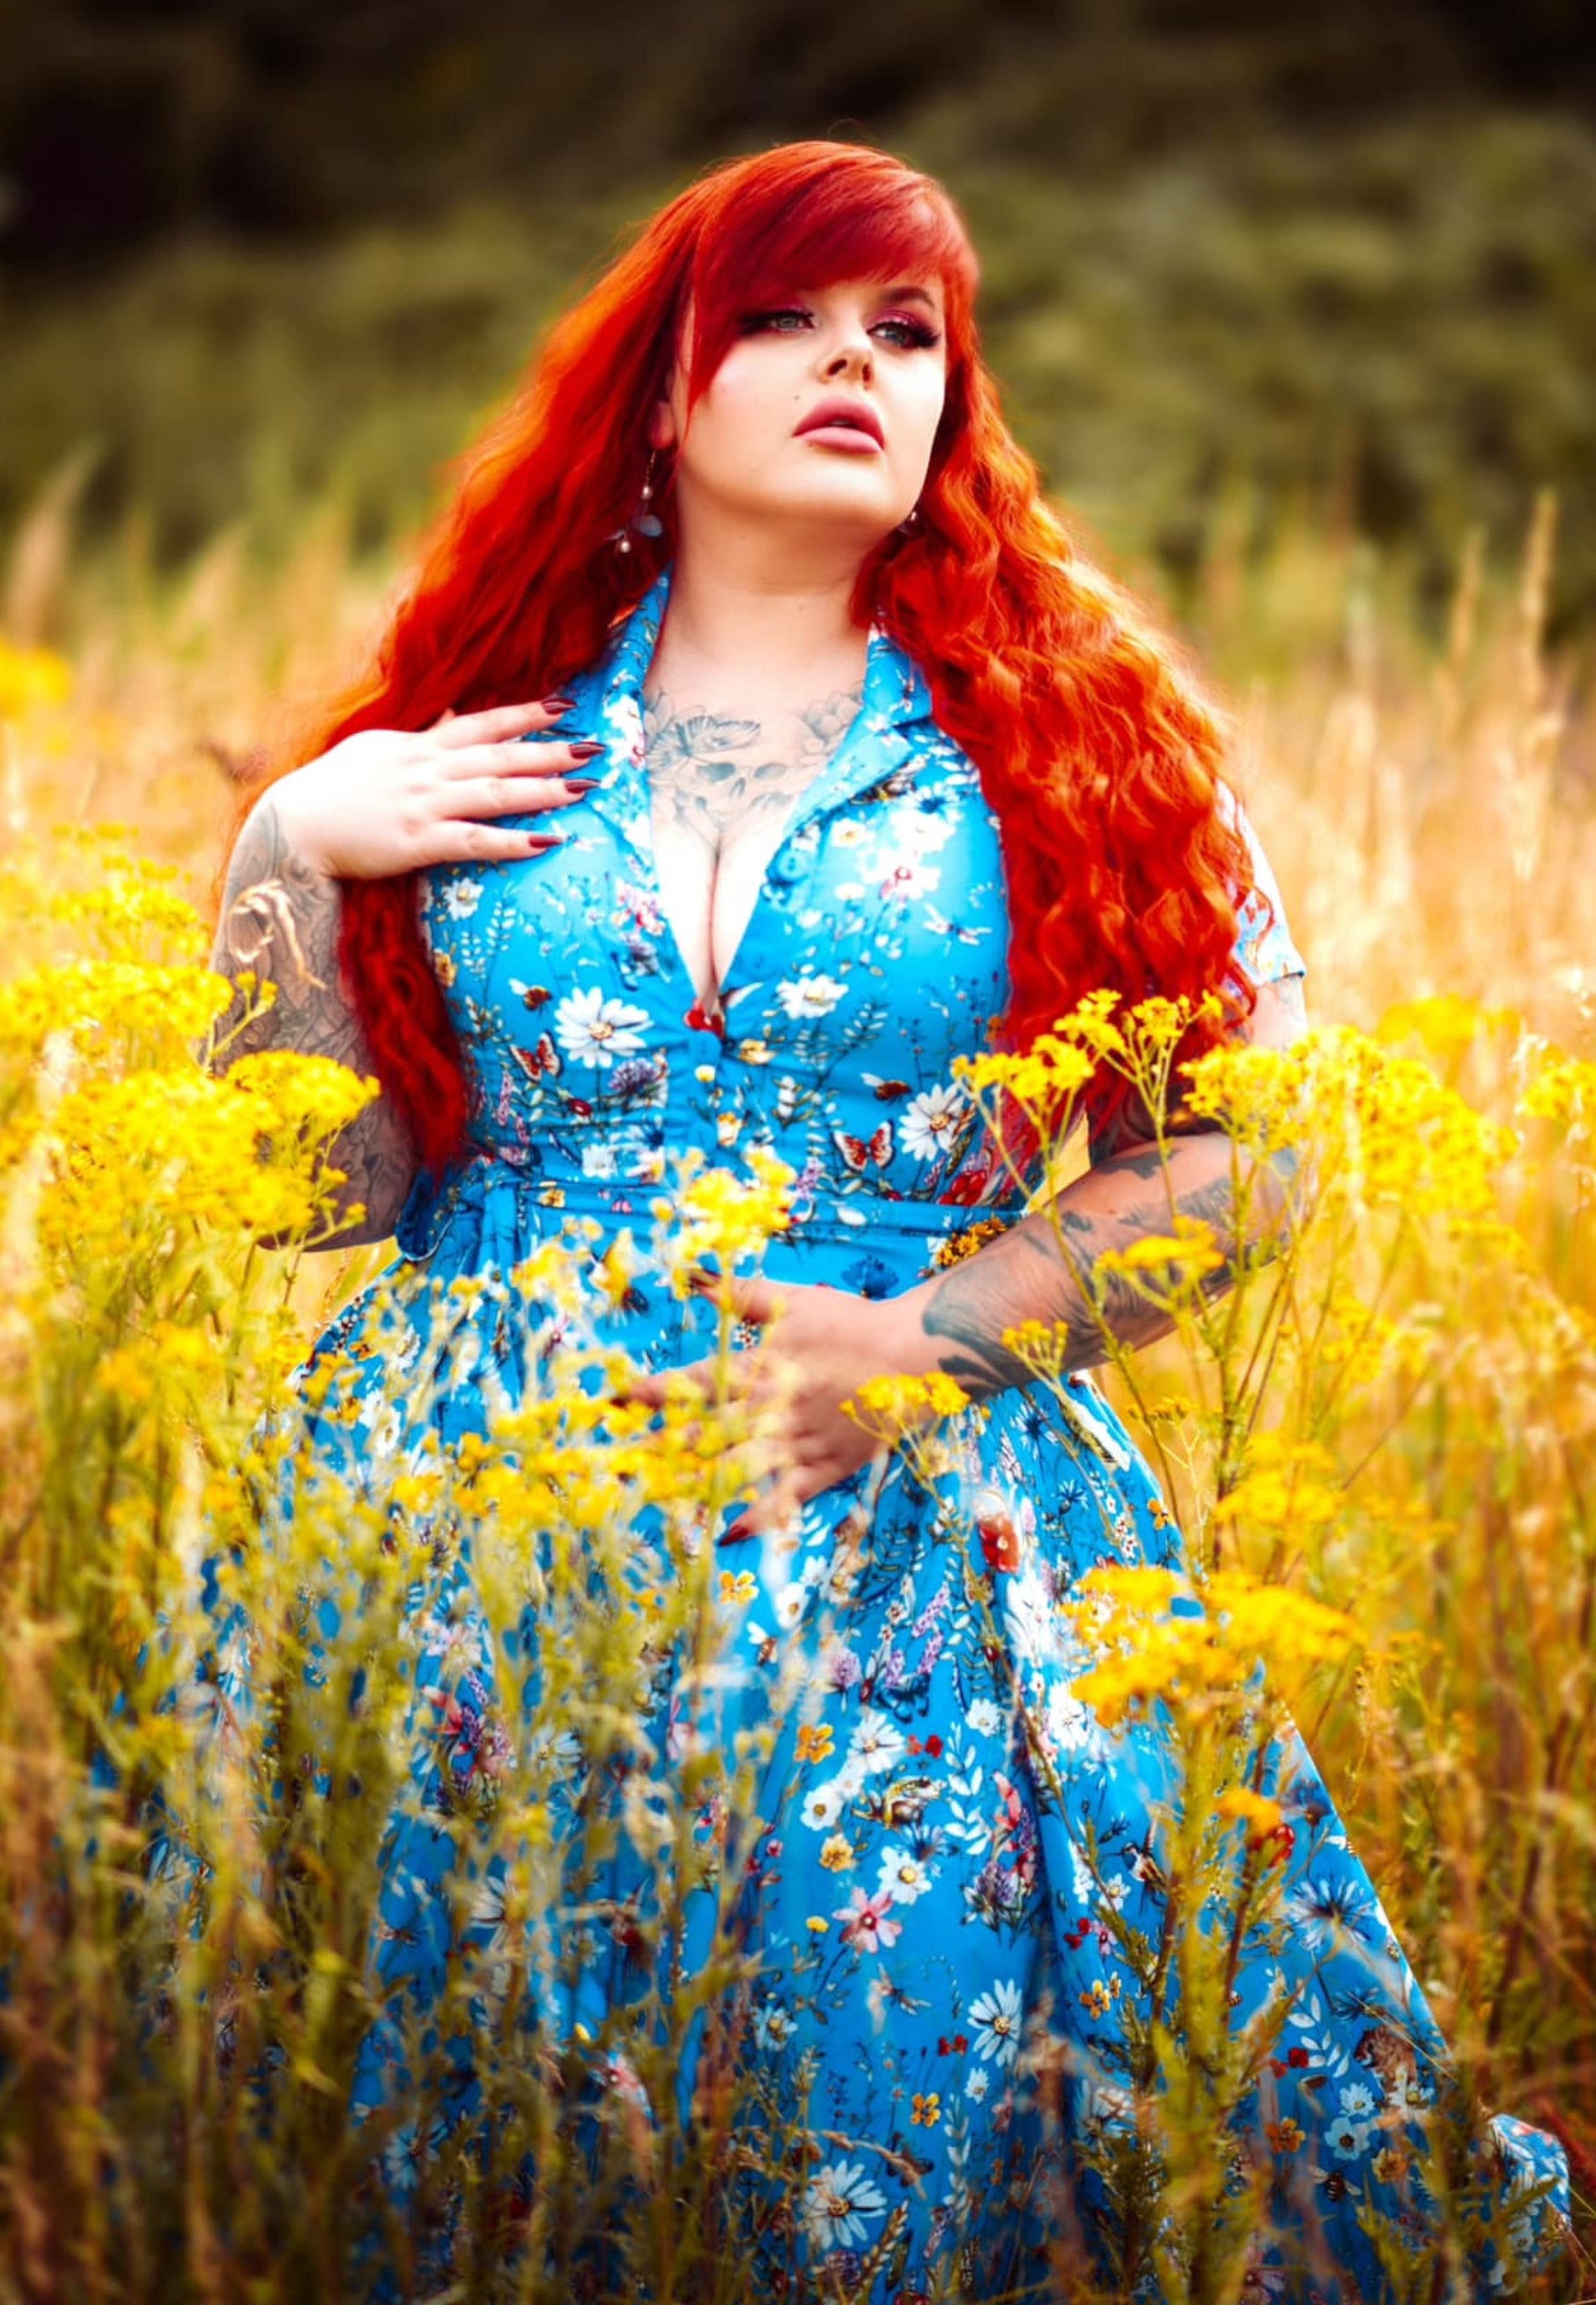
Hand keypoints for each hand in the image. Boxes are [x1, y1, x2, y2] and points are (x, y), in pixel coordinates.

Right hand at [269, 697, 601, 878]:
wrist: (292, 826)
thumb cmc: (333, 790)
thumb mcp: (378, 751)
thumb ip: (422, 737)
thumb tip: (454, 715)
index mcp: (419, 747)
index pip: (482, 724)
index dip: (525, 716)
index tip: (565, 707)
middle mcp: (427, 770)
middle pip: (500, 756)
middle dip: (550, 751)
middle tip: (596, 748)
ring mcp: (423, 805)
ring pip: (495, 794)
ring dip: (542, 791)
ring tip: (583, 789)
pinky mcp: (417, 842)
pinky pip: (474, 841)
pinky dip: (512, 841)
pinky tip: (546, 841)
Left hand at [622, 1275, 898, 1538]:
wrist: (914, 1357)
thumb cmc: (850, 1323)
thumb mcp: (793, 1299)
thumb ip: (740, 1293)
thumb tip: (690, 1275)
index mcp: (759, 1366)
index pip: (692, 1381)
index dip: (648, 1391)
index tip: (611, 1400)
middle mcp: (772, 1408)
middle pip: (704, 1433)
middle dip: (658, 1448)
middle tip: (617, 1463)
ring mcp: (797, 1443)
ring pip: (737, 1470)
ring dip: (695, 1485)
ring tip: (657, 1498)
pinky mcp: (825, 1468)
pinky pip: (787, 1498)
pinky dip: (758, 1517)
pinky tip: (729, 1533)